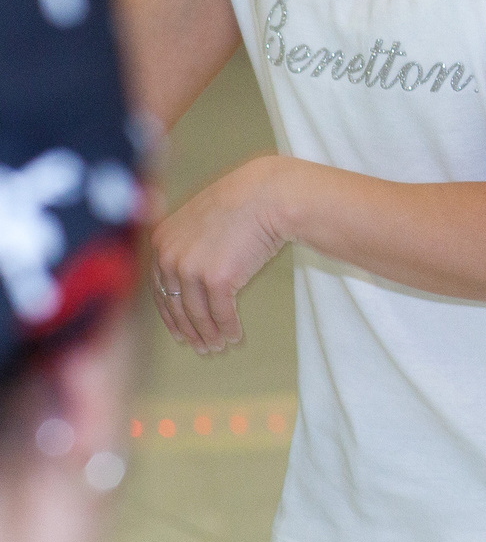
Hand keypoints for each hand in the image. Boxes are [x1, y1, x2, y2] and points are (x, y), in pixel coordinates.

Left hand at [152, 157, 293, 352]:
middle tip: (200, 346)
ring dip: (209, 334)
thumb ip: (188, 244)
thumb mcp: (201, 219)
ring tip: (218, 346)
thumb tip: (189, 277)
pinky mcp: (217, 279)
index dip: (171, 314)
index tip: (180, 331)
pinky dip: (228, 328)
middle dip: (188, 330)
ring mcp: (191, 269)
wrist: (269, 195)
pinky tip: (235, 336)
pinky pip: (221, 312)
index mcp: (162, 241)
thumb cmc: (243, 203)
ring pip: (197, 314)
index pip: (161, 289)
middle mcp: (169, 257)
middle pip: (176, 306)